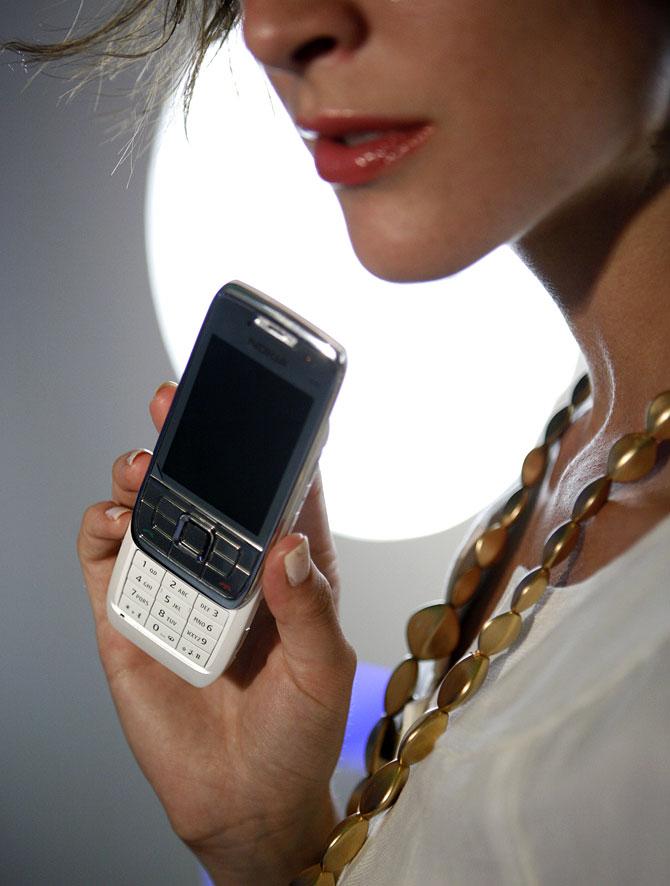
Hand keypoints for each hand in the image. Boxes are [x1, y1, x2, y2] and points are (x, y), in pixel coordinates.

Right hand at [77, 383, 355, 884]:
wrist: (242, 801)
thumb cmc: (297, 736)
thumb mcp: (322, 671)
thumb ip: (308, 608)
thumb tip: (289, 543)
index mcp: (287, 569)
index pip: (280, 491)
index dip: (272, 444)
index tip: (265, 403)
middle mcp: (229, 568)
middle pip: (207, 489)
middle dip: (189, 441)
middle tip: (175, 405)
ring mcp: (178, 589)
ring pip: (153, 513)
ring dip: (141, 478)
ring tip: (140, 469)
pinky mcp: (132, 618)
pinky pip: (108, 561)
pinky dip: (102, 531)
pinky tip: (113, 521)